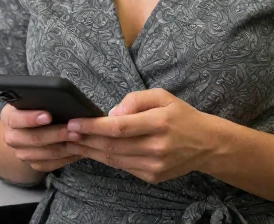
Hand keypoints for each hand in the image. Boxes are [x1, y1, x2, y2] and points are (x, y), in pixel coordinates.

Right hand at [0, 103, 82, 173]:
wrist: (26, 129)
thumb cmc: (34, 109)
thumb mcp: (32, 100)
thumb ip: (40, 100)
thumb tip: (59, 100)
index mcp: (9, 117)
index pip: (16, 118)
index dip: (31, 118)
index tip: (47, 116)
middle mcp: (12, 137)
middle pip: (34, 138)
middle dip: (56, 133)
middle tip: (73, 128)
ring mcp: (21, 153)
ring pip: (44, 153)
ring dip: (64, 146)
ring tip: (79, 137)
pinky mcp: (32, 164)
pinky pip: (51, 164)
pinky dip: (66, 157)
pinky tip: (78, 150)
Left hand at [64, 89, 223, 184]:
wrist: (206, 144)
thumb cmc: (181, 116)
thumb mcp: (162, 96)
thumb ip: (136, 99)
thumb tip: (111, 113)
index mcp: (159, 123)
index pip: (119, 127)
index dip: (94, 127)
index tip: (75, 123)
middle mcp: (157, 147)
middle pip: (113, 146)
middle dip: (86, 139)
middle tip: (67, 132)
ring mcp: (154, 165)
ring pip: (115, 159)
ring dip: (92, 151)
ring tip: (75, 142)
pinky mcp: (152, 177)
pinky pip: (123, 167)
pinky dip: (107, 158)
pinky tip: (95, 150)